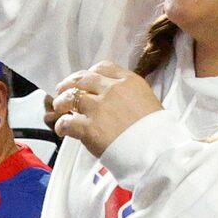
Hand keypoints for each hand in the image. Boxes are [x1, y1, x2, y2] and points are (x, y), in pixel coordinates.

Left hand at [45, 62, 162, 155]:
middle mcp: (111, 89)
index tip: (85, 82)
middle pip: (81, 79)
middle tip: (62, 91)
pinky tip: (63, 130)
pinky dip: (61, 125)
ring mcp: (98, 107)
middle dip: (69, 84)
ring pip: (69, 97)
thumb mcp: (147, 100)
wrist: (156, 150)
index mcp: (129, 81)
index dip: (89, 73)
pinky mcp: (88, 127)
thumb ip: (128, 94)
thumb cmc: (157, 129)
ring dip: (61, 103)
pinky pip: (65, 122)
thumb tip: (114, 98)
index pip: (102, 67)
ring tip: (60, 110)